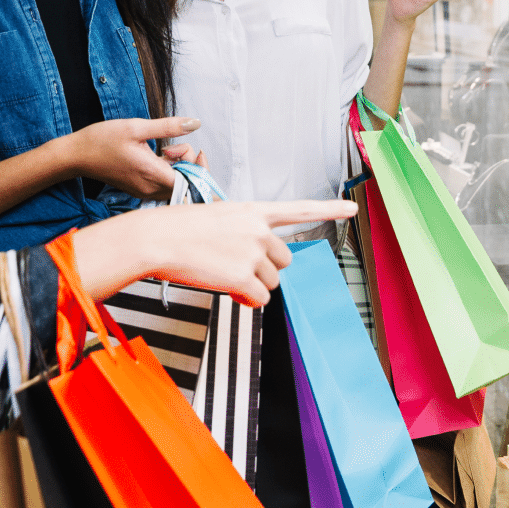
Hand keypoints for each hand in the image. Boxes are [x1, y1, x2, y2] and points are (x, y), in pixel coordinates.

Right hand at [67, 117, 200, 198]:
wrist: (77, 155)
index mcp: (152, 174)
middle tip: (172, 144)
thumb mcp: (136, 126)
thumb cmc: (103, 139)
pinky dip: (167, 171)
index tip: (194, 147)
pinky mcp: (139, 190)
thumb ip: (169, 126)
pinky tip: (156, 155)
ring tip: (164, 148)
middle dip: (189, 163)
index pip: (192, 182)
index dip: (200, 166)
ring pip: (176, 185)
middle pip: (187, 184)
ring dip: (178, 167)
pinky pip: (164, 185)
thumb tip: (196, 123)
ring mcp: (144, 192)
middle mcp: (150, 189)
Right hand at [72, 198, 357, 305]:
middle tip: (232, 264)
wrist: (157, 238)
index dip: (329, 209)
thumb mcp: (217, 220)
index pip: (298, 208)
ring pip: (271, 282)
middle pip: (283, 260)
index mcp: (252, 210)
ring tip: (220, 270)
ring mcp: (254, 253)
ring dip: (251, 284)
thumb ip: (245, 236)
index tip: (351, 208)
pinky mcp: (246, 277)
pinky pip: (258, 299)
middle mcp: (259, 230)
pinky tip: (222, 284)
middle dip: (263, 268)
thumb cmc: (179, 229)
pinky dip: (243, 298)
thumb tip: (257, 273)